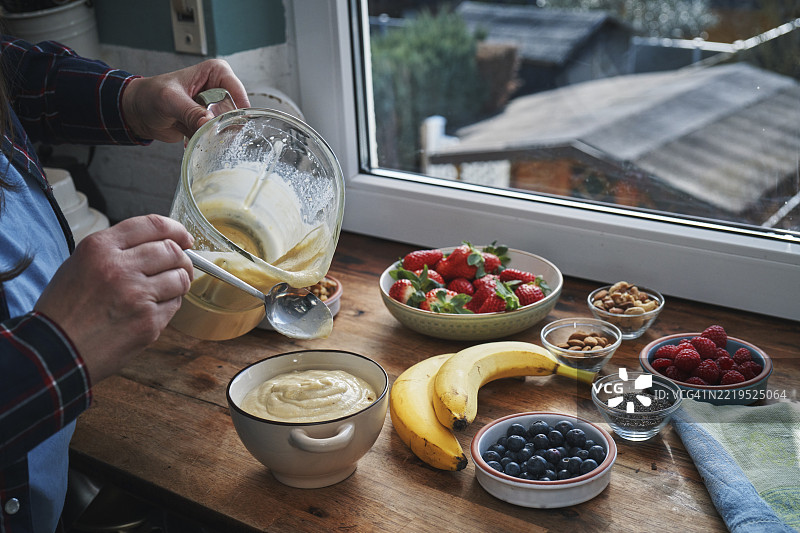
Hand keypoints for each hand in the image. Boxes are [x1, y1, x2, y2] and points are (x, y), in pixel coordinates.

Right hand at [34, 215, 193, 382]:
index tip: (185, 238)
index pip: (152, 225)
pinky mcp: (148, 322)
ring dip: (179, 283)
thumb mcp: (79, 264)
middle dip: (182, 258)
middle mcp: (120, 268)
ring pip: (180, 278)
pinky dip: (170, 305)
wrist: (56, 351)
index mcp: (100, 248)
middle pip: (172, 251)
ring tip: (165, 290)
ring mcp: (137, 295)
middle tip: (180, 267)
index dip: (176, 229)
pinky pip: (175, 305)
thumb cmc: (65, 309)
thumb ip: (117, 250)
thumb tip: (158, 244)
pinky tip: (152, 309)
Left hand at [122, 59, 249, 141]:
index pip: (236, 89)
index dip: (237, 107)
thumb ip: (190, 111)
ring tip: (194, 132)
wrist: (138, 112)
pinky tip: (191, 138)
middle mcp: (218, 90)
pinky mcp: (209, 124)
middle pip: (234, 111)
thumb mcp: (170, 100)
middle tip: (208, 130)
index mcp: (214, 73)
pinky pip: (217, 135)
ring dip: (214, 134)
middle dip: (223, 124)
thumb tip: (208, 123)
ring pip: (227, 126)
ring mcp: (214, 109)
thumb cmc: (150, 95)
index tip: (233, 123)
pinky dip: (207, 141)